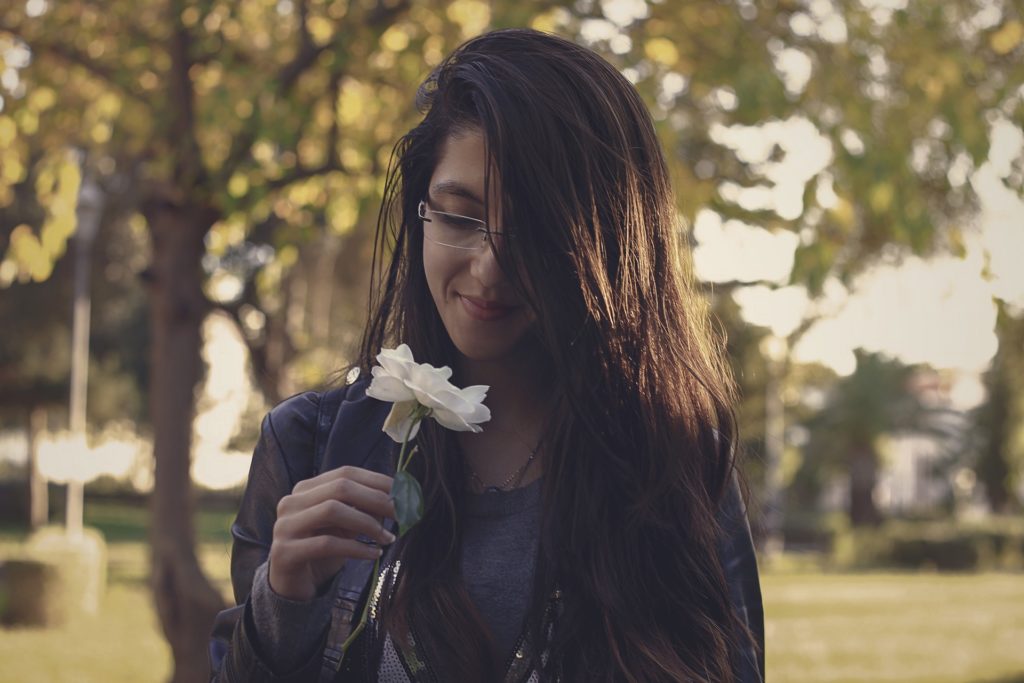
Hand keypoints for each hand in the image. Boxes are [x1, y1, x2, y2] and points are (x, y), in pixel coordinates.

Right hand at [268, 466, 396, 601]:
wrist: (292, 587)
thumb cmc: (322, 551)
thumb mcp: (345, 527)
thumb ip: (363, 509)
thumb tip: (397, 499)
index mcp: (306, 489)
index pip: (345, 473)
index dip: (377, 481)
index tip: (403, 493)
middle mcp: (292, 502)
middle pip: (340, 488)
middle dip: (376, 499)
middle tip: (401, 514)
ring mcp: (285, 526)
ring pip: (332, 510)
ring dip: (367, 523)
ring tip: (388, 537)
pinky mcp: (285, 552)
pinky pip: (328, 544)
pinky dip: (357, 548)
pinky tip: (375, 554)